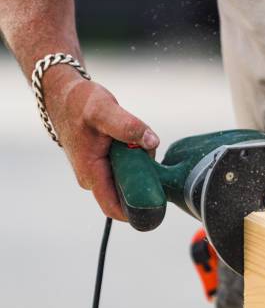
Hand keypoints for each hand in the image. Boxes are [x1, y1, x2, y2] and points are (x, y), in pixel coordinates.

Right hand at [43, 66, 158, 219]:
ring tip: (138, 143)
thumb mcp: (105, 110)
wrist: (64, 95)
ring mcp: (98, 171)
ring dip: (141, 165)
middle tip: (149, 156)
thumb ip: (129, 127)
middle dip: (144, 179)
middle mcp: (94, 178)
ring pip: (129, 178)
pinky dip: (136, 158)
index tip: (158, 202)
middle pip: (128, 193)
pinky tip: (136, 142)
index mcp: (91, 174)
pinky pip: (127, 168)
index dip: (138, 212)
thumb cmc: (80, 103)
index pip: (115, 209)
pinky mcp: (104, 163)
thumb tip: (151, 142)